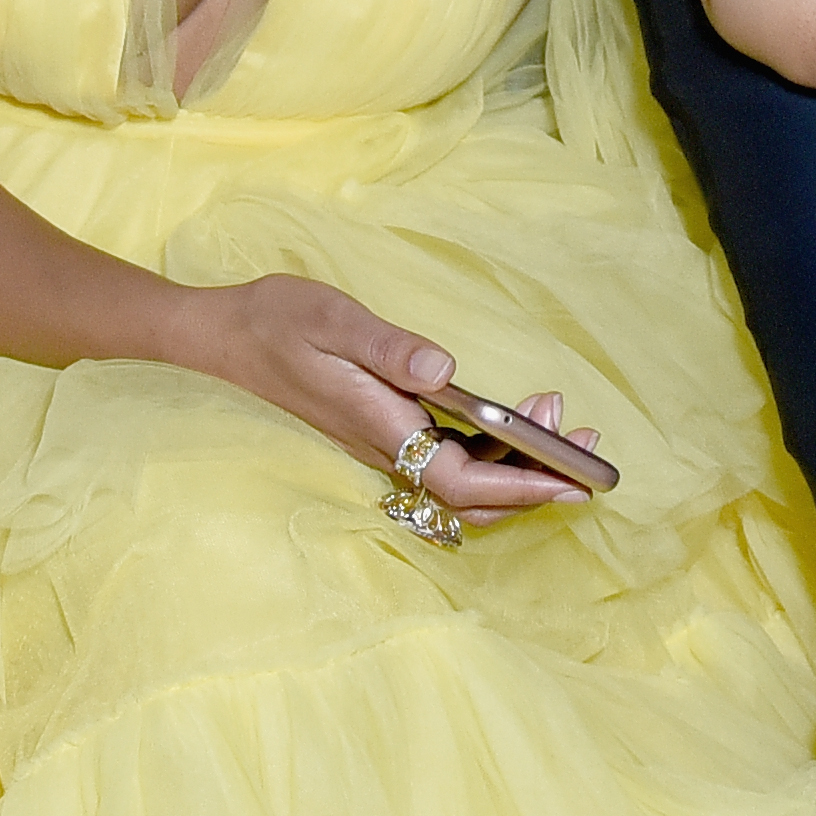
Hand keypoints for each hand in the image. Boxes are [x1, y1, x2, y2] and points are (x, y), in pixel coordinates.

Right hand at [177, 273, 595, 527]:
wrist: (227, 333)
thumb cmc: (279, 321)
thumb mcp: (334, 320)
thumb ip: (389, 347)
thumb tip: (445, 370)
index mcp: (379, 426)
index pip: (459, 479)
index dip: (519, 486)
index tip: (571, 478)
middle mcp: (387, 446)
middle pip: (470, 495)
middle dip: (534, 484)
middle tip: (589, 453)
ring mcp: (387, 442)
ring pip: (463, 481)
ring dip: (519, 466)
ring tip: (566, 425)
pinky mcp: (387, 430)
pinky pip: (450, 459)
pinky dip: (493, 449)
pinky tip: (519, 416)